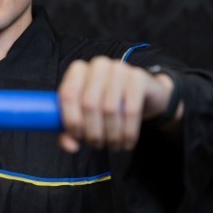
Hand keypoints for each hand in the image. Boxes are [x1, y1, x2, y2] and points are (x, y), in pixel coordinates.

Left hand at [57, 57, 181, 152]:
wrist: (143, 95)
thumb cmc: (107, 104)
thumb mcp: (86, 117)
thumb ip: (72, 133)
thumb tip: (71, 146)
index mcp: (78, 71)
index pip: (68, 94)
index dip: (70, 120)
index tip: (78, 138)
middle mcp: (98, 66)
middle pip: (89, 104)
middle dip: (92, 132)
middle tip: (97, 145)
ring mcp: (119, 69)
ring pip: (110, 109)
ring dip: (111, 135)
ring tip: (113, 145)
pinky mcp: (138, 78)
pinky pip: (131, 110)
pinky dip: (128, 132)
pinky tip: (127, 142)